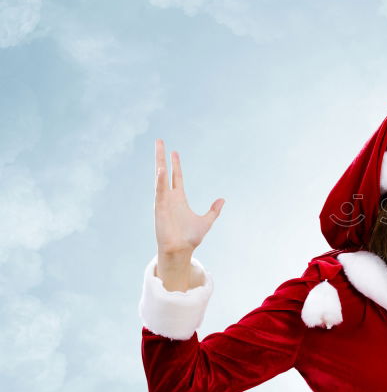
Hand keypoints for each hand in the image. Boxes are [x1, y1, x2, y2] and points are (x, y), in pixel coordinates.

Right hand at [154, 139, 223, 256]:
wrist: (181, 250)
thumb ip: (214, 211)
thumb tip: (222, 200)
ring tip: (160, 149)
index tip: (174, 151)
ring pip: (160, 178)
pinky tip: (160, 170)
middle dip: (162, 157)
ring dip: (159, 164)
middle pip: (165, 172)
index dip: (176, 164)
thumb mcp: (206, 221)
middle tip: (159, 141)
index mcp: (179, 199)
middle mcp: (169, 197)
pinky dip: (159, 181)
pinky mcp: (160, 208)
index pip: (177, 177)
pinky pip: (159, 192)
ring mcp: (163, 201)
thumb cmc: (190, 238)